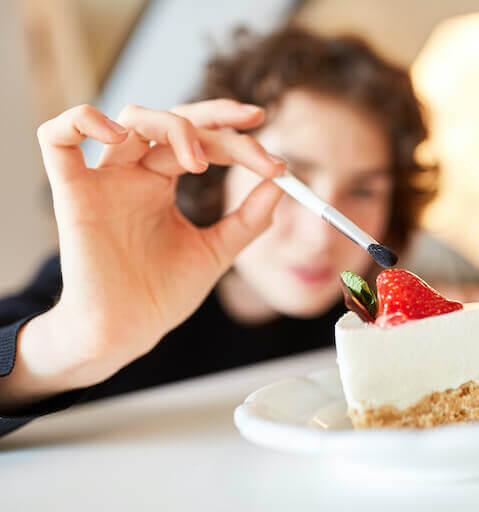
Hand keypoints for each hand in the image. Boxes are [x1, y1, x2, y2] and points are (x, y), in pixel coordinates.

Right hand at [18, 100, 284, 393]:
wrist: (127, 334)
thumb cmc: (162, 295)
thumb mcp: (216, 252)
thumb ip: (249, 219)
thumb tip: (282, 185)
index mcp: (161, 183)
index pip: (199, 140)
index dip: (235, 137)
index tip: (275, 159)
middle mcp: (133, 174)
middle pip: (171, 120)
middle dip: (215, 118)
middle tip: (253, 124)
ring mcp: (104, 181)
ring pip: (130, 120)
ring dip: (172, 126)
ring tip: (201, 161)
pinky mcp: (73, 195)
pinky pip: (57, 138)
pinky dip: (82, 120)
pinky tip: (118, 135)